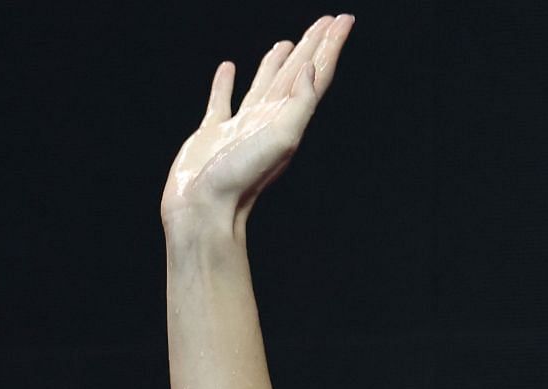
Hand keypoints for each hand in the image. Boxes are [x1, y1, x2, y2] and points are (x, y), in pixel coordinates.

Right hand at [160, 14, 355, 238]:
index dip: (330, 47)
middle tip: (328, 21)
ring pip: (264, 84)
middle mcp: (268, 121)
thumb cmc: (241, 178)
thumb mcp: (280, 139)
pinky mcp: (213, 133)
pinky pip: (222, 100)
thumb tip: (310, 69)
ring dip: (277, 62)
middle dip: (314, 46)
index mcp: (287, 120)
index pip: (315, 75)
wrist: (203, 208)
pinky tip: (228, 68)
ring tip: (288, 42)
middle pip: (296, 74)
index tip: (343, 21)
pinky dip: (225, 83)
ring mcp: (241, 127)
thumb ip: (299, 104)